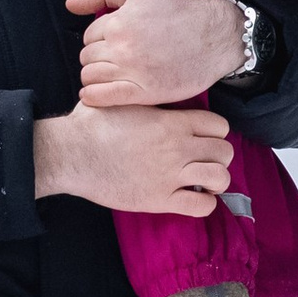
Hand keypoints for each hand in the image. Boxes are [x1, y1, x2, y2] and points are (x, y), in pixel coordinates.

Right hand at [32, 102, 232, 217]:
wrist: (72, 153)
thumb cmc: (91, 124)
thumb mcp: (123, 99)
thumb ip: (146, 98)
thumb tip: (146, 90)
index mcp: (172, 122)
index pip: (219, 125)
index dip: (215, 132)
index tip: (203, 138)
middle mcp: (178, 148)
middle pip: (225, 151)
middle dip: (218, 156)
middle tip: (203, 160)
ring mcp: (170, 175)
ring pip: (219, 178)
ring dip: (215, 180)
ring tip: (202, 181)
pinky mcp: (159, 199)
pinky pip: (201, 206)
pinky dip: (204, 203)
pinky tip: (193, 198)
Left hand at [67, 0, 246, 107]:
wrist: (214, 36)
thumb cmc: (177, 10)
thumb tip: (70, 5)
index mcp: (119, 23)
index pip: (88, 36)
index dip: (98, 37)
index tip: (113, 40)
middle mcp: (122, 48)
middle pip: (87, 57)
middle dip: (96, 56)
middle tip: (113, 57)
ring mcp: (132, 72)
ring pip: (91, 77)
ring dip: (94, 76)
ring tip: (108, 73)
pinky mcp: (143, 92)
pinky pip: (103, 98)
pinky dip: (93, 96)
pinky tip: (95, 94)